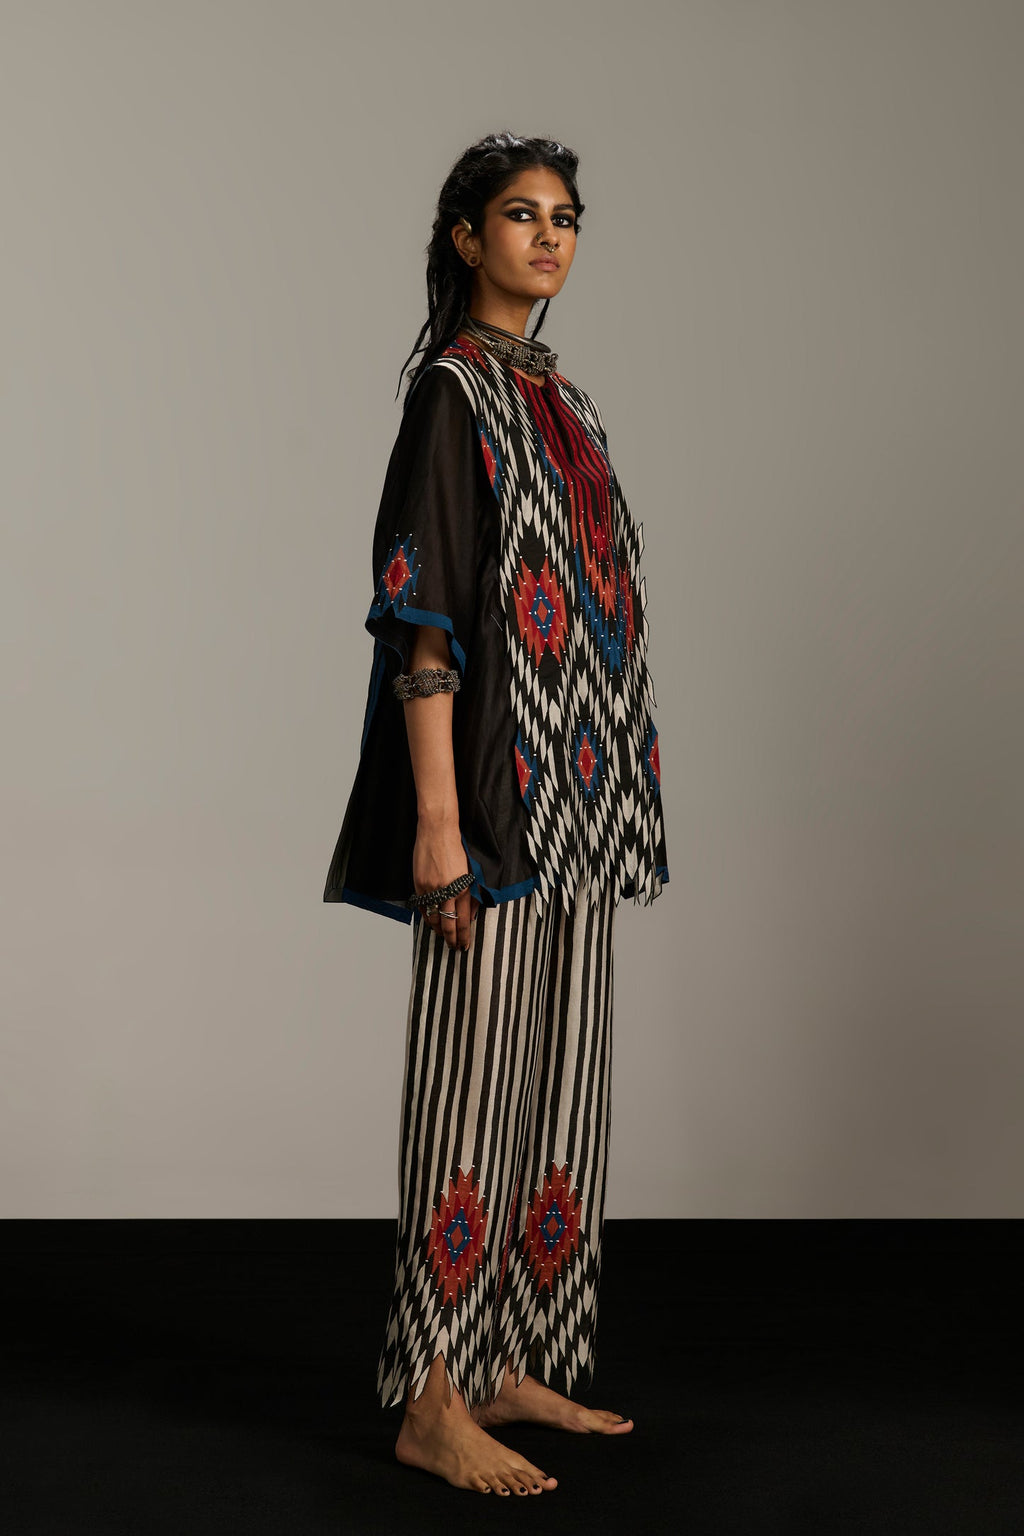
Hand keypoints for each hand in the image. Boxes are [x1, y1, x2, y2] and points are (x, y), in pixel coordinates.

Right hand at [412, 823, 479, 952]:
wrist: (437, 830)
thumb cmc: (456, 847)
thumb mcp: (470, 871)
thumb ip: (471, 894)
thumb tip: (471, 914)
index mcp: (463, 888)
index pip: (463, 920)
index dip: (463, 936)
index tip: (464, 945)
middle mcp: (446, 890)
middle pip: (448, 923)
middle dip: (451, 939)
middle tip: (454, 948)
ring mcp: (430, 888)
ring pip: (433, 918)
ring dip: (438, 930)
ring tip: (442, 936)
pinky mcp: (419, 883)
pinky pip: (422, 907)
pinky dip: (426, 916)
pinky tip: (430, 921)